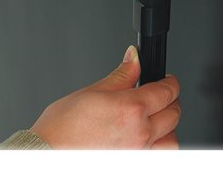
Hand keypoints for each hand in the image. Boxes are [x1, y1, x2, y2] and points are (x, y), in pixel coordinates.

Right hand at [31, 45, 181, 148]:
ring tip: (155, 118)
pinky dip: (160, 146)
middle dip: (170, 100)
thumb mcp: (93, 91)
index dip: (170, 82)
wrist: (48, 153)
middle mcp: (140, 133)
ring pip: (171, 138)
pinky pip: (160, 156)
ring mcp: (139, 153)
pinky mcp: (135, 164)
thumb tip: (134, 58)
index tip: (168, 79)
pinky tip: (148, 138)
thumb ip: (122, 75)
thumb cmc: (63, 128)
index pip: (167, 91)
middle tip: (160, 94)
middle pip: (174, 114)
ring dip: (168, 126)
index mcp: (131, 109)